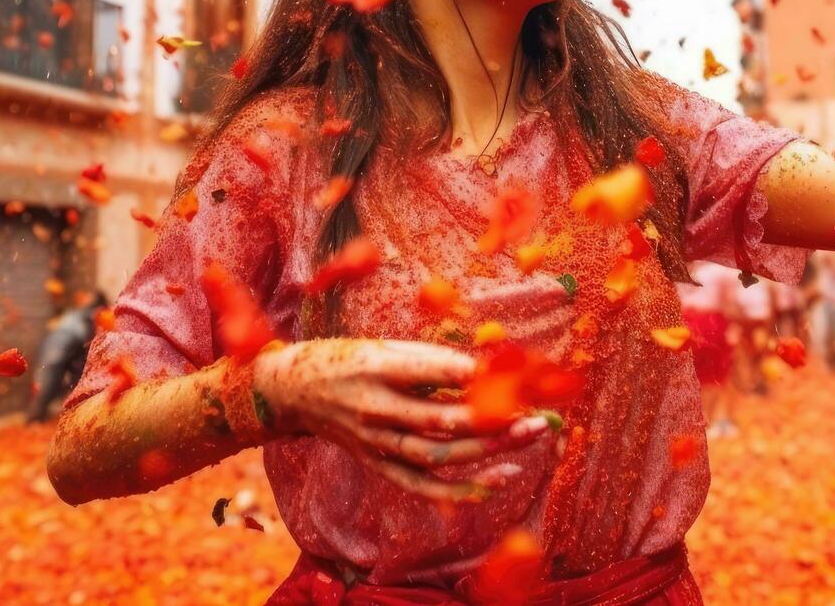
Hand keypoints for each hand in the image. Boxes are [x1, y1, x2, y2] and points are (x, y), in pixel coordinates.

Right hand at [252, 338, 552, 501]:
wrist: (296, 391)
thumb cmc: (353, 358)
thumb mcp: (388, 346)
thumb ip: (435, 359)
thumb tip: (491, 368)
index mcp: (377, 366)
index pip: (432, 371)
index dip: (476, 373)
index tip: (518, 370)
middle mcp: (376, 407)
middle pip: (442, 420)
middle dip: (495, 418)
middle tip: (538, 413)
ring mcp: (376, 441)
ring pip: (438, 454)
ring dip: (489, 450)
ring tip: (530, 436)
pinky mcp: (377, 463)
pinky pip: (423, 484)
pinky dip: (462, 489)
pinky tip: (500, 478)